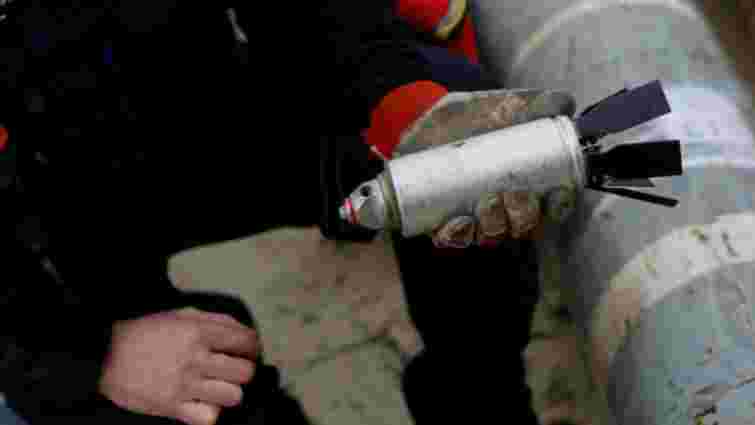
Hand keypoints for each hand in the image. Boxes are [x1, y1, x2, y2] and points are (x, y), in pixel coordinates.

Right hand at [99, 307, 258, 424]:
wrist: (105, 354)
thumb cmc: (145, 332)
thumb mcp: (181, 314)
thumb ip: (215, 320)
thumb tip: (242, 331)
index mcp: (200, 332)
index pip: (247, 342)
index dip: (252, 348)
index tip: (247, 352)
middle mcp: (196, 358)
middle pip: (245, 372)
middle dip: (244, 371)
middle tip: (234, 371)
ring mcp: (185, 384)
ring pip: (233, 396)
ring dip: (229, 393)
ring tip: (218, 388)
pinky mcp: (172, 407)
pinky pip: (210, 418)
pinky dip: (210, 413)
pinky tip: (202, 403)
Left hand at [394, 89, 576, 247]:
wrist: (424, 121)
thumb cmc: (469, 117)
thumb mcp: (502, 105)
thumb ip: (536, 102)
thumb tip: (567, 103)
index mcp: (526, 185)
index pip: (551, 208)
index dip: (558, 208)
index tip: (556, 195)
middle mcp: (503, 207)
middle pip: (523, 227)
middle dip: (523, 217)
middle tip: (514, 194)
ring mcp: (474, 217)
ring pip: (491, 235)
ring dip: (493, 224)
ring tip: (486, 201)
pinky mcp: (443, 222)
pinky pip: (453, 240)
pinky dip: (456, 235)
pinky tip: (459, 222)